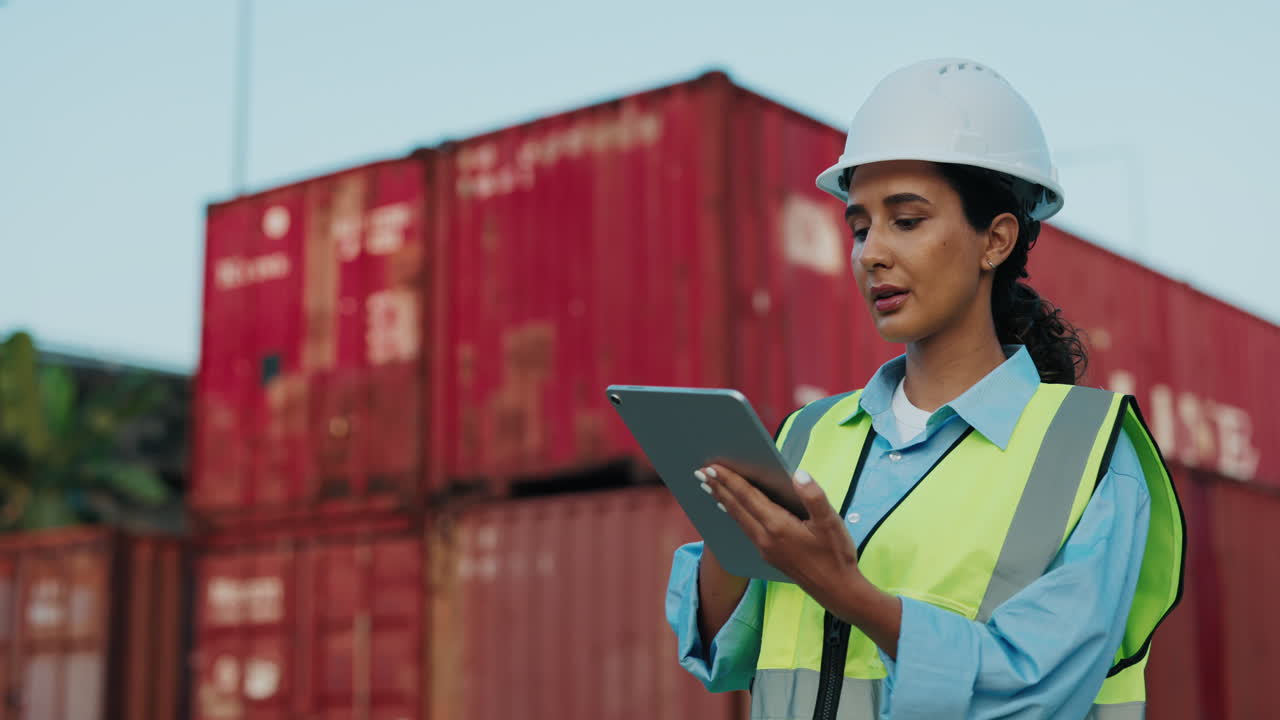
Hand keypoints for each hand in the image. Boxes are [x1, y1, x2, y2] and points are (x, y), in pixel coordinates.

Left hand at [698, 463, 901, 654]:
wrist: (837, 592)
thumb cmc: (836, 555)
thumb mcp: (831, 522)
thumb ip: (813, 496)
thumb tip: (798, 473)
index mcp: (778, 526)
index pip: (747, 497)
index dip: (729, 480)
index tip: (711, 466)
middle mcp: (765, 538)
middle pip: (736, 507)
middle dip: (718, 488)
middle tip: (699, 472)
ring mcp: (764, 548)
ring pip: (738, 519)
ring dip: (723, 501)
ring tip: (709, 488)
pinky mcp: (768, 555)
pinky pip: (745, 529)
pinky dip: (735, 514)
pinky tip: (732, 510)